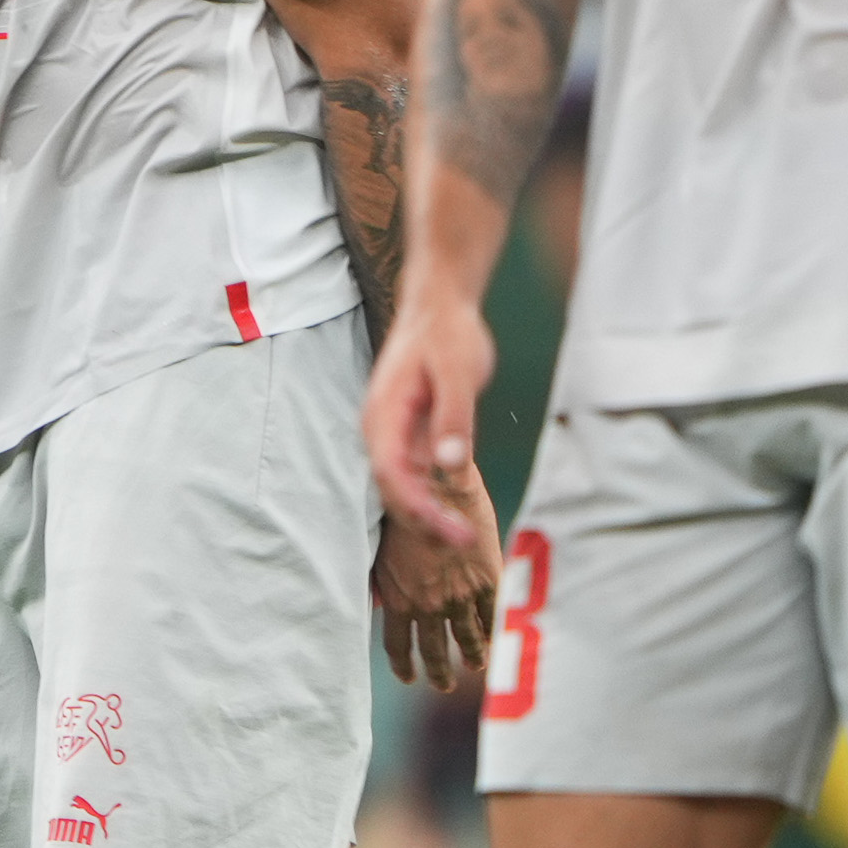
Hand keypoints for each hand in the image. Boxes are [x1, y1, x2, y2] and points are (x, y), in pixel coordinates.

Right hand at [363, 284, 500, 523]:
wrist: (439, 306)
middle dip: (425, 521)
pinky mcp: (410, 434)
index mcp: (384, 415)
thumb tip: (449, 467)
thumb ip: (454, 419)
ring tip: (462, 537)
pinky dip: (433, 498)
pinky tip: (455, 513)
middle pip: (393, 489)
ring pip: (403, 486)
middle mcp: (381, 429)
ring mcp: (394, 433)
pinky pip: (414, 475)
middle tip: (465, 542)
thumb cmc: (447, 333)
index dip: (418, 507)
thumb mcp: (458, 371)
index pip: (391, 474)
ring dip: (429, 514)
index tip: (451, 528)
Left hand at [371, 448, 502, 688]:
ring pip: (465, 639)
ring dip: (470, 657)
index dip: (403, 663)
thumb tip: (375, 600)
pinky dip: (491, 633)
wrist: (436, 484)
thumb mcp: (378, 550)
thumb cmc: (398, 510)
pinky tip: (493, 642)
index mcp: (399, 597)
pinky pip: (490, 616)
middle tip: (441, 684)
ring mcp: (459, 595)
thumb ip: (381, 580)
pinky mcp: (486, 580)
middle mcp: (428, 604)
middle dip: (438, 670)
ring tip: (474, 667)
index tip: (407, 676)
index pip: (397, 643)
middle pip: (432, 649)